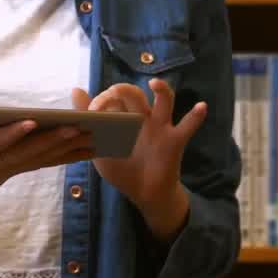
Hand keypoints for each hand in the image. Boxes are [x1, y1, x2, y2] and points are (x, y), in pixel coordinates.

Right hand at [0, 119, 94, 218]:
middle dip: (53, 140)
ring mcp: (6, 169)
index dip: (12, 134)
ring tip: (91, 138)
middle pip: (27, 152)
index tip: (31, 122)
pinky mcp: (12, 171)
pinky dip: (62, 157)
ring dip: (66, 150)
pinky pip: (41, 163)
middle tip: (79, 128)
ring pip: (40, 159)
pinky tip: (83, 150)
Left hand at [70, 79, 205, 240]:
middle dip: (120, 91)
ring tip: (155, 84)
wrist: (143, 193)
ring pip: (164, 101)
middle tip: (108, 99)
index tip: (92, 111)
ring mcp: (160, 127)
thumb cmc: (121, 168)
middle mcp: (142, 117)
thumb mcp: (99, 145)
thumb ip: (88, 118)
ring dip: (162, 90)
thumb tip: (76, 89)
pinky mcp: (175, 141)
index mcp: (123, 117)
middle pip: (134, 93)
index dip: (101, 99)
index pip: (112, 97)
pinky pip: (188, 126)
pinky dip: (195, 117)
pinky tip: (201, 107)